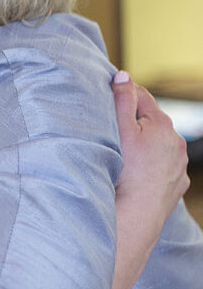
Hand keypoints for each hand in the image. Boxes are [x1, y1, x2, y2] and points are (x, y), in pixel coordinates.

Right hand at [113, 71, 188, 231]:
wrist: (138, 212)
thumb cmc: (127, 171)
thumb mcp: (120, 130)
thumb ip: (122, 100)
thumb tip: (124, 76)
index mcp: (162, 123)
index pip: (142, 96)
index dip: (125, 95)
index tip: (110, 100)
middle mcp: (177, 141)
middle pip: (152, 122)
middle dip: (136, 123)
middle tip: (114, 133)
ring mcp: (180, 164)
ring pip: (160, 146)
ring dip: (147, 146)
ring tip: (127, 157)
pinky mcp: (178, 183)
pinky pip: (165, 169)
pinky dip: (154, 168)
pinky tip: (139, 175)